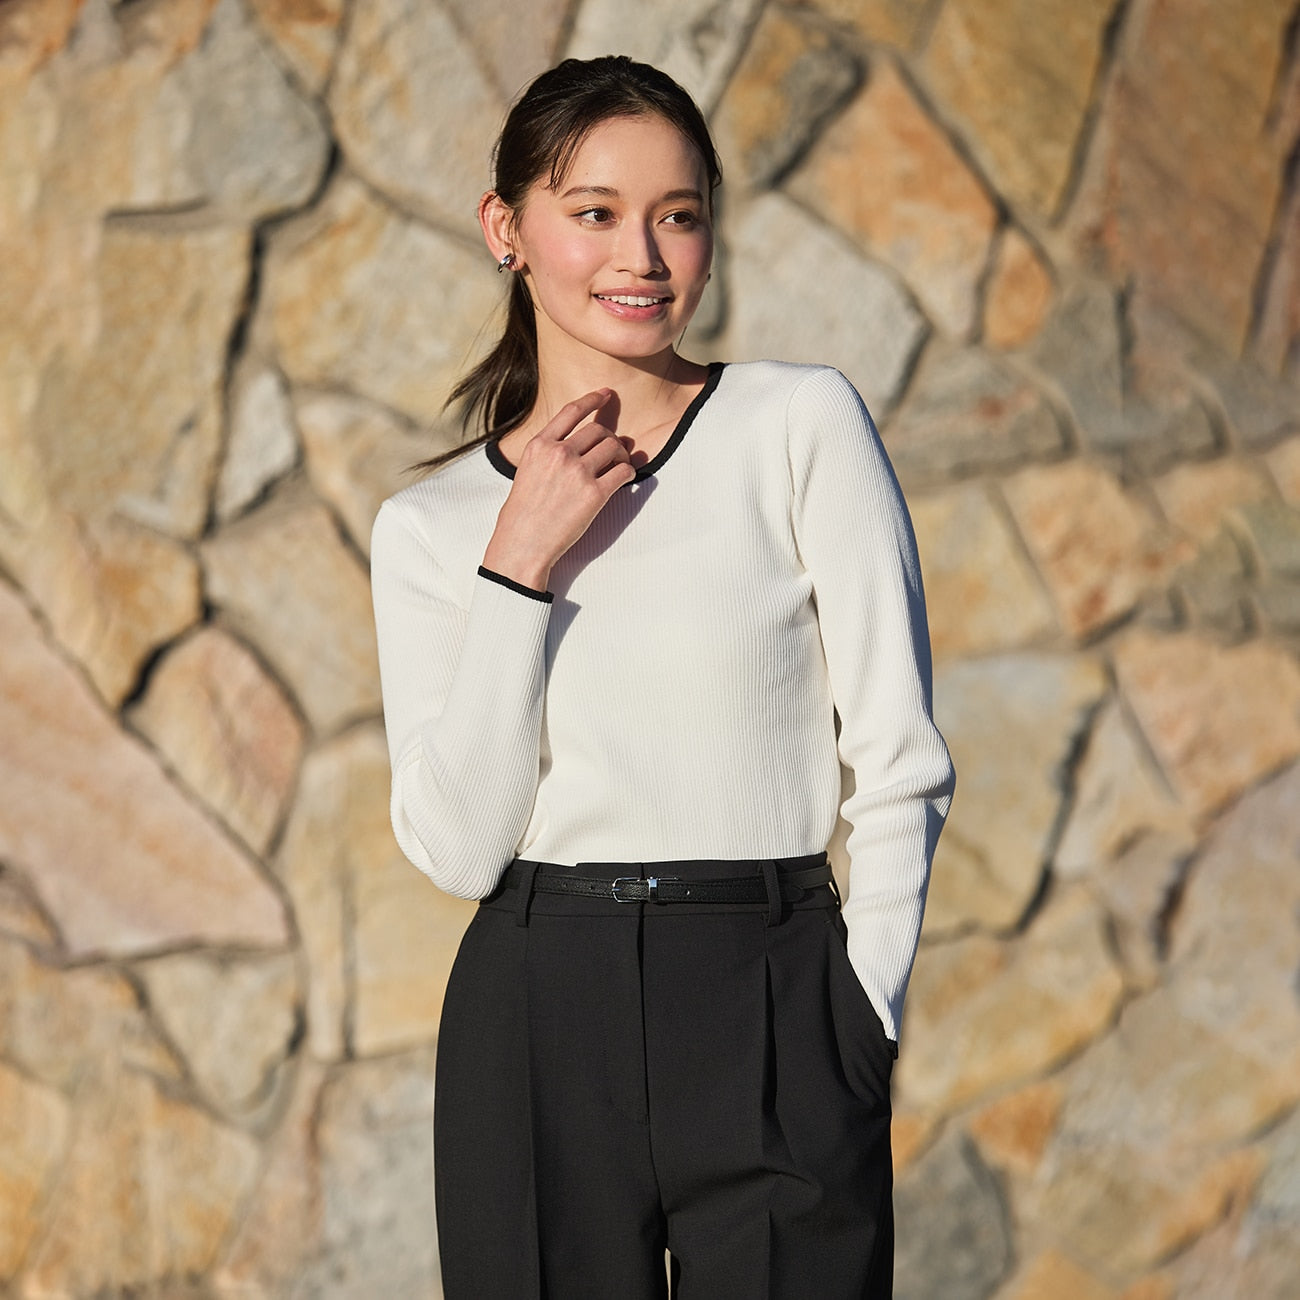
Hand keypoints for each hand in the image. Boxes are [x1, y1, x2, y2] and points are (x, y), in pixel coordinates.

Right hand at [482, 389, 635, 589]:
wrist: (522, 544)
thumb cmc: (522, 514)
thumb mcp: (526, 471)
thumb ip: (547, 453)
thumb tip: (576, 445)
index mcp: (540, 445)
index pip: (572, 411)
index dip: (593, 399)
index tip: (607, 394)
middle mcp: (559, 453)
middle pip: (599, 430)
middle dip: (611, 438)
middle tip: (615, 451)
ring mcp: (577, 472)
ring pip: (615, 447)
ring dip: (623, 454)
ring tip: (620, 465)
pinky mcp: (594, 494)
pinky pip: (624, 472)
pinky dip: (629, 473)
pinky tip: (624, 479)